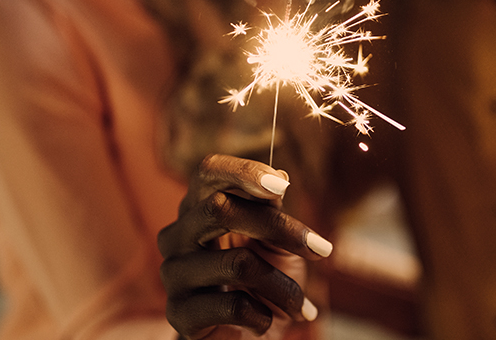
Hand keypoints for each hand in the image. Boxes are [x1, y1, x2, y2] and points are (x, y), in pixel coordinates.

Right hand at [157, 154, 332, 338]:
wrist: (245, 339)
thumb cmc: (262, 283)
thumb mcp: (276, 243)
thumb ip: (272, 209)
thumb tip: (280, 173)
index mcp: (199, 208)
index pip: (208, 171)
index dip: (243, 171)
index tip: (283, 186)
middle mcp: (177, 235)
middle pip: (219, 208)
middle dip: (280, 228)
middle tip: (322, 249)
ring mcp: (173, 273)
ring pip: (238, 263)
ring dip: (283, 286)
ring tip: (299, 304)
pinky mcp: (178, 313)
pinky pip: (232, 305)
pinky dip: (263, 315)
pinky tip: (265, 320)